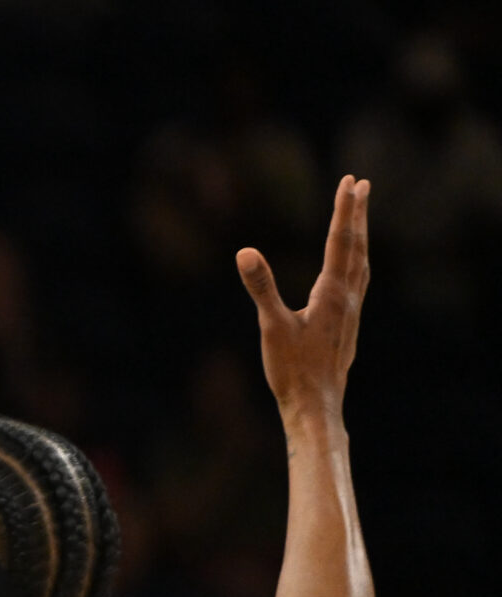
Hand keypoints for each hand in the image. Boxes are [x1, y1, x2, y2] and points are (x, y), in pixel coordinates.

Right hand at [238, 175, 369, 423]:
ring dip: (360, 237)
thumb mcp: (271, 327)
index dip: (343, 209)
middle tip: (361, 185)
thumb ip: (261, 287)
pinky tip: (352, 272)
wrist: (316, 406)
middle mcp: (348, 298)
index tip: (349, 180)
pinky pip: (358, 284)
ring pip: (361, 264)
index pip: (339, 240)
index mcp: (332, 292)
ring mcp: (351, 314)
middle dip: (357, 214)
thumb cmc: (293, 370)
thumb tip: (244, 252)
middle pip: (356, 246)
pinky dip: (357, 264)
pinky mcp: (347, 327)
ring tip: (359, 219)